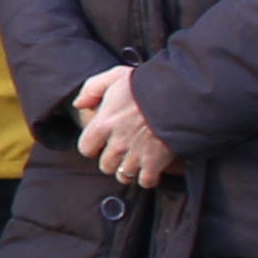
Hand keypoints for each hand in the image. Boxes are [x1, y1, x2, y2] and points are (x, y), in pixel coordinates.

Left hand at [74, 65, 177, 189]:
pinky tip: (150, 169)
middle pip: (105, 165)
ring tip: (134, 162)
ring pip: (124, 176)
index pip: (85, 148)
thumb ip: (92, 88)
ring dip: (128, 170)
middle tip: (120, 152)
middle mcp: (117, 143)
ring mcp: (136, 155)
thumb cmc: (146, 85)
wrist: (178, 95)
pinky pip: (145, 181)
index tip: (100, 143)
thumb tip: (79, 104)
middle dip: (111, 160)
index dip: (92, 147)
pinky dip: (148, 177)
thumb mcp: (115, 76)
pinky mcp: (155, 162)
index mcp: (103, 124)